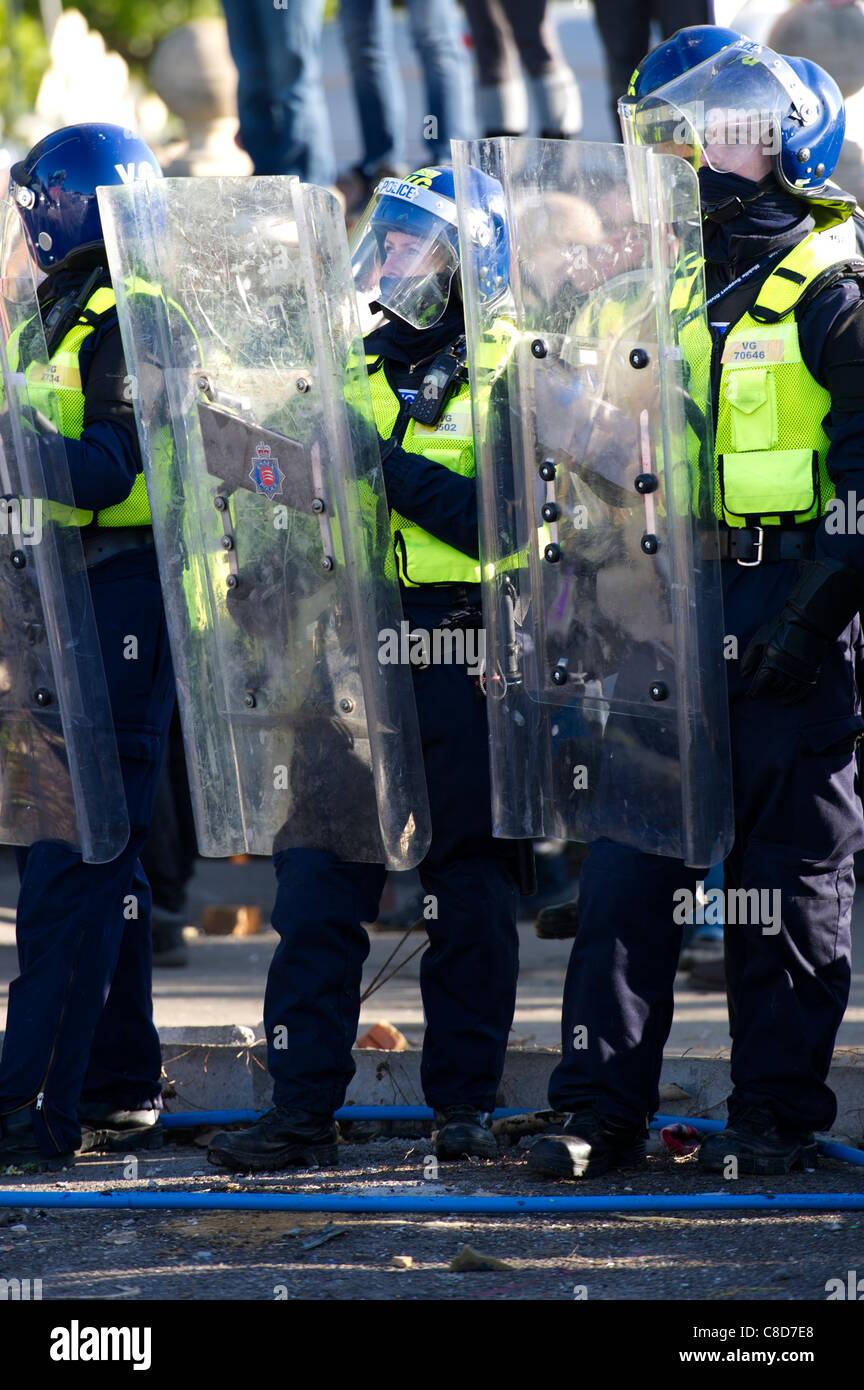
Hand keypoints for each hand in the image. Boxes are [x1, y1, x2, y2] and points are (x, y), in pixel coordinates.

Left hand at [740, 560, 863, 703]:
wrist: (807, 622)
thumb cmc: (780, 628)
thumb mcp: (759, 638)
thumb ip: (749, 657)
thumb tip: (743, 674)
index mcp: (770, 663)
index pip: (758, 686)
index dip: (753, 693)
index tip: (750, 695)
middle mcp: (784, 671)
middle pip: (773, 689)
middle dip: (767, 689)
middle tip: (764, 687)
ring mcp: (798, 674)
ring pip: (786, 692)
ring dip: (778, 694)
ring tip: (774, 692)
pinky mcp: (810, 675)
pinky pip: (801, 693)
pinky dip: (793, 698)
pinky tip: (786, 700)